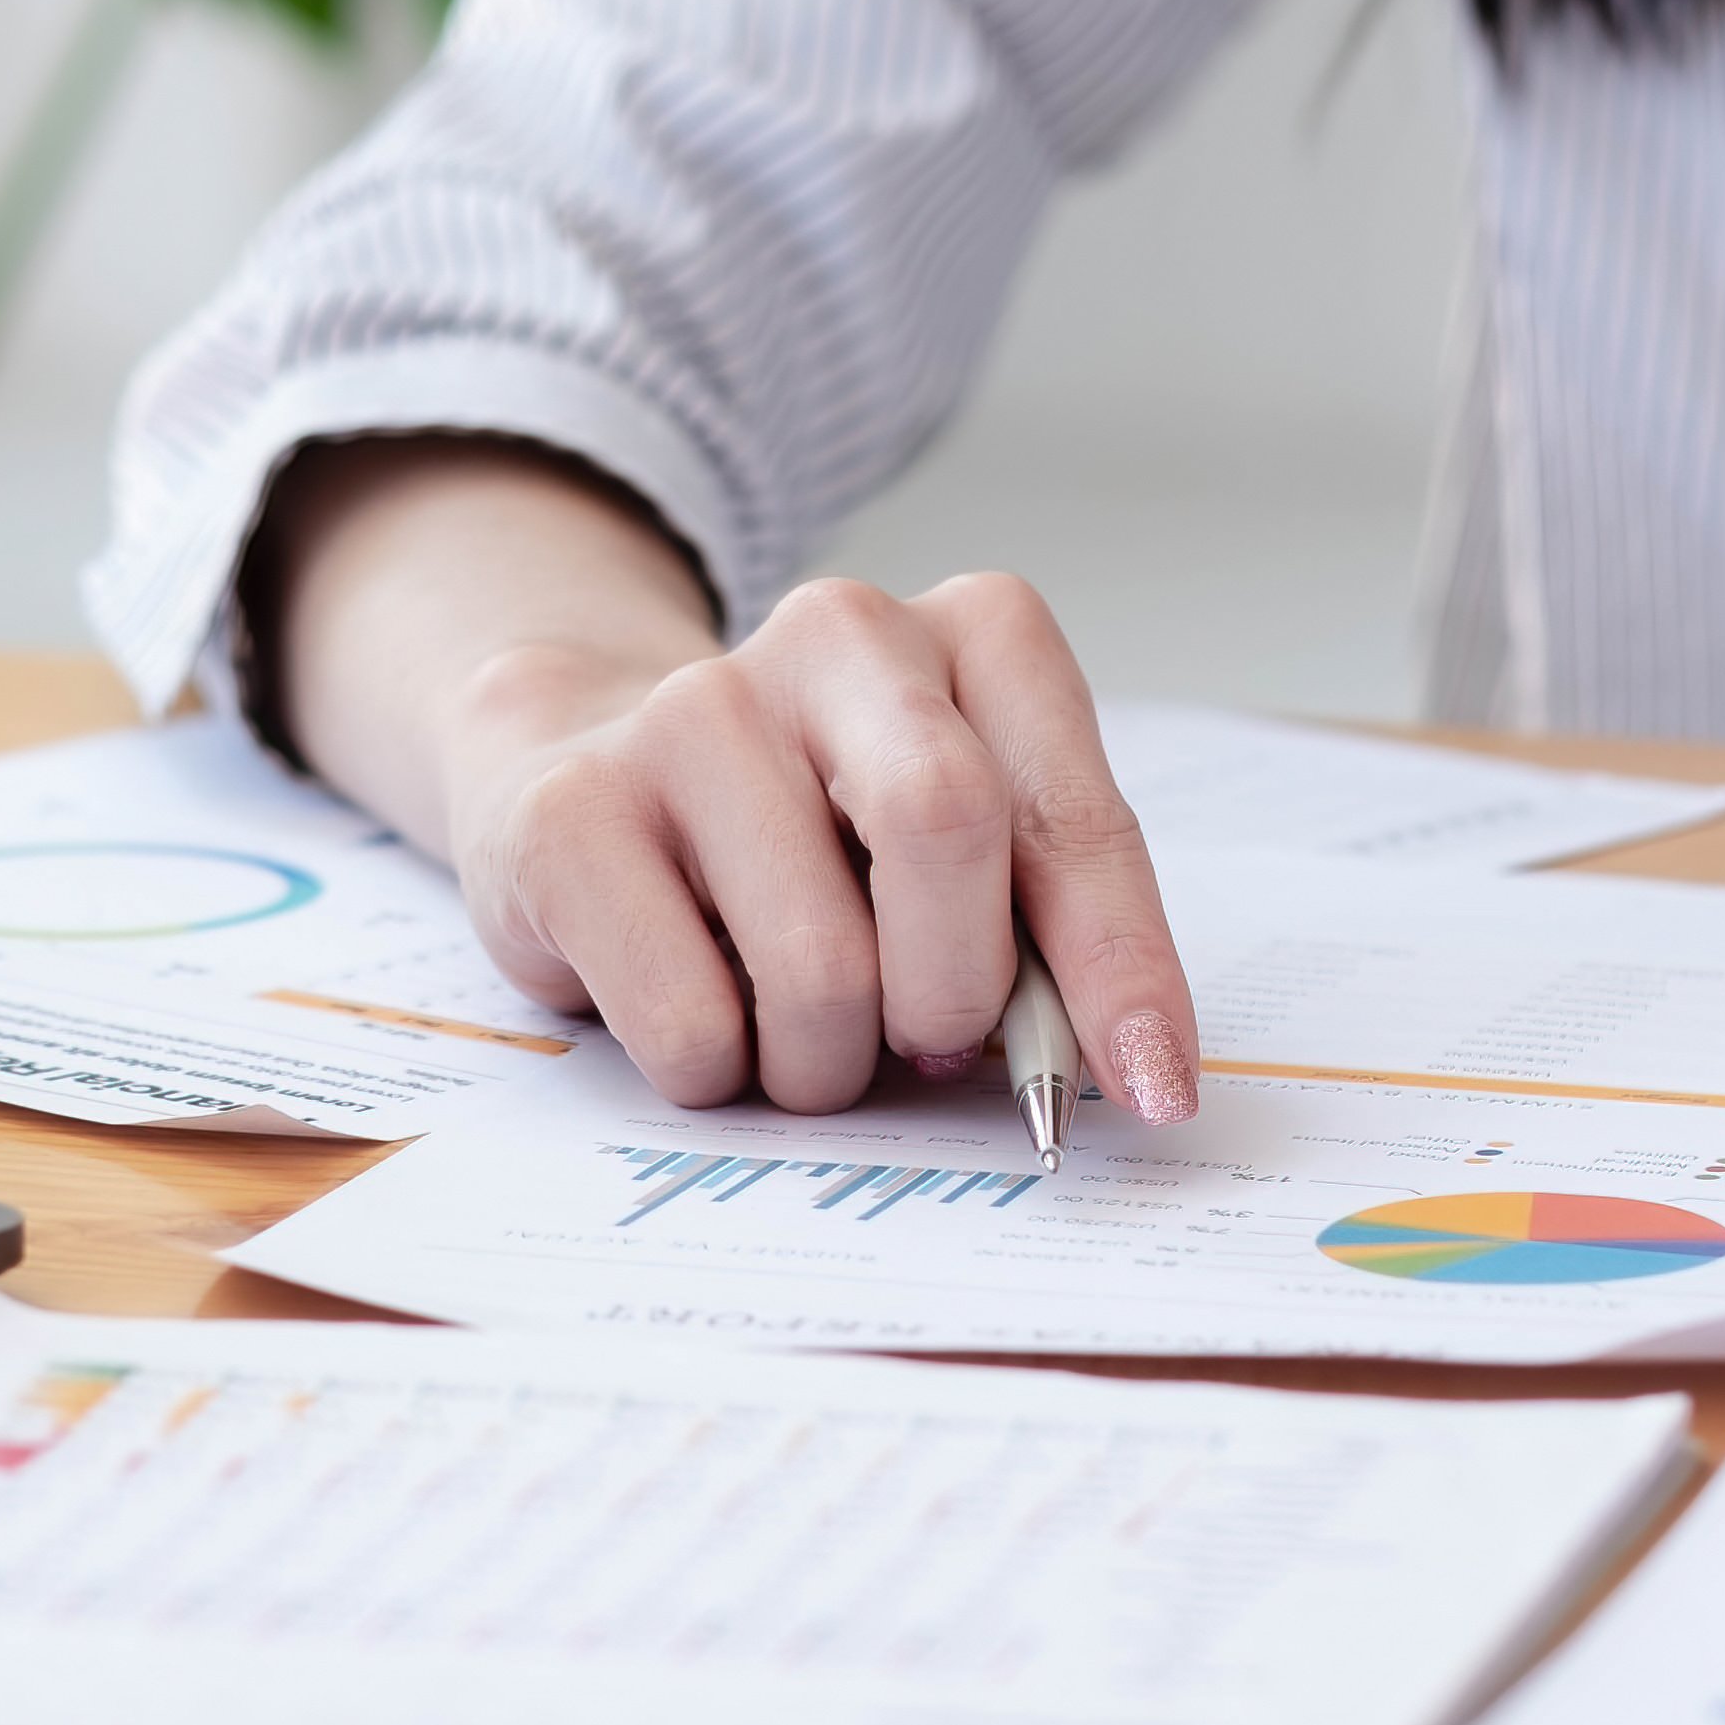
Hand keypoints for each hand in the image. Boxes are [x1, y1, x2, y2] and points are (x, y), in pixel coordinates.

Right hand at [436, 576, 1202, 1116]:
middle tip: (929, 1046)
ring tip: (796, 1029)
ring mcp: (692, 709)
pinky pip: (690, 1022)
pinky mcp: (570, 807)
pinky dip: (717, 1073)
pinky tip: (697, 1004)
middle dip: (954, 992)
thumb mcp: (958, 856)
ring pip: (820, 964)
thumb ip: (1042, 932)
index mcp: (975, 634)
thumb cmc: (818, 842)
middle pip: (944, 826)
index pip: (1074, 817)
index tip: (1155, 1090)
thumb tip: (1133, 1074)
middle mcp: (840, 635)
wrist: (584, 780)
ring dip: (827, 1063)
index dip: (1122, 968)